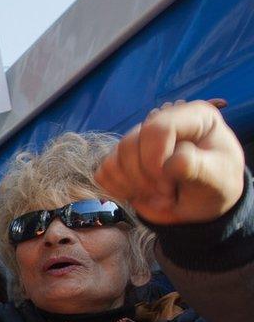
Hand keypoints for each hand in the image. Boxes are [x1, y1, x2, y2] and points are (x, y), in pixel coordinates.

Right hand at [94, 99, 244, 224]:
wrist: (202, 204)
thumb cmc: (215, 187)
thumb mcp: (217, 179)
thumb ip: (196, 167)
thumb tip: (169, 164)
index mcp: (191, 117)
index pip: (158, 127)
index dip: (156, 159)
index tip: (169, 187)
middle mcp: (161, 122)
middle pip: (130, 144)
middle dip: (144, 177)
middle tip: (167, 196)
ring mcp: (139, 140)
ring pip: (114, 159)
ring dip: (132, 186)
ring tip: (157, 197)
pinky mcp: (122, 160)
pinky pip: (104, 172)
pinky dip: (117, 189)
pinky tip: (139, 195)